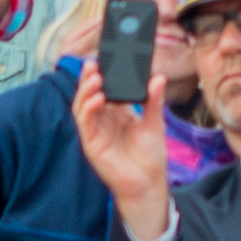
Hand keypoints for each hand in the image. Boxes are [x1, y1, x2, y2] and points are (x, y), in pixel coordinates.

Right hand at [73, 67, 186, 231]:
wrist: (148, 183)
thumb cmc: (150, 154)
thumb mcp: (155, 122)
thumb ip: (154, 101)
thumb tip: (158, 78)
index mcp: (117, 112)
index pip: (105, 88)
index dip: (102, 74)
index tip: (104, 58)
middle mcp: (103, 119)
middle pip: (90, 94)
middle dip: (89, 78)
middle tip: (93, 63)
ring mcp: (96, 131)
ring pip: (82, 106)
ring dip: (85, 91)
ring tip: (94, 78)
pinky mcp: (91, 143)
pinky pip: (85, 123)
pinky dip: (89, 109)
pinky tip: (97, 99)